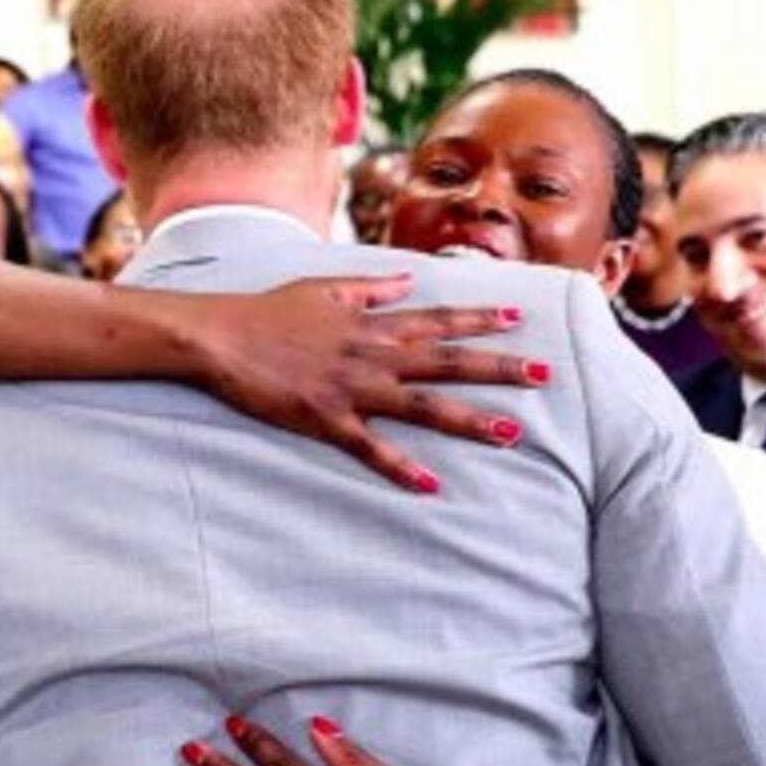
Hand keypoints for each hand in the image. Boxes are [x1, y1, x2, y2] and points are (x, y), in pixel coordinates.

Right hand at [192, 275, 548, 492]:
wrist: (221, 337)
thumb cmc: (269, 311)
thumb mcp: (326, 288)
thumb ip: (373, 286)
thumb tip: (409, 279)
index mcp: (372, 323)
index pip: (438, 319)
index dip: (480, 319)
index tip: (519, 317)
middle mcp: (372, 354)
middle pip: (447, 362)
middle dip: (498, 369)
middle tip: (544, 377)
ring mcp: (352, 388)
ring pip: (423, 406)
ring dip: (469, 419)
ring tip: (511, 433)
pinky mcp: (327, 420)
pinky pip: (372, 448)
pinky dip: (403, 468)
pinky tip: (433, 486)